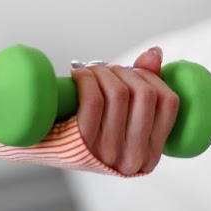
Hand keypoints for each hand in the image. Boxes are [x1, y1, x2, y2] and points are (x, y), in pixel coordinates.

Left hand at [71, 46, 178, 175]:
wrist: (41, 147)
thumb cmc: (85, 127)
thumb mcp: (120, 118)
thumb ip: (144, 87)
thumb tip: (155, 52)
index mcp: (150, 155)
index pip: (169, 102)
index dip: (152, 77)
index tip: (132, 72)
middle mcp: (133, 158)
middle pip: (144, 93)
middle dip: (124, 71)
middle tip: (106, 70)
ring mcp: (108, 153)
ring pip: (118, 92)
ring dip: (103, 71)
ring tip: (90, 72)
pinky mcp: (83, 142)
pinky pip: (93, 98)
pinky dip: (86, 78)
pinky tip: (78, 75)